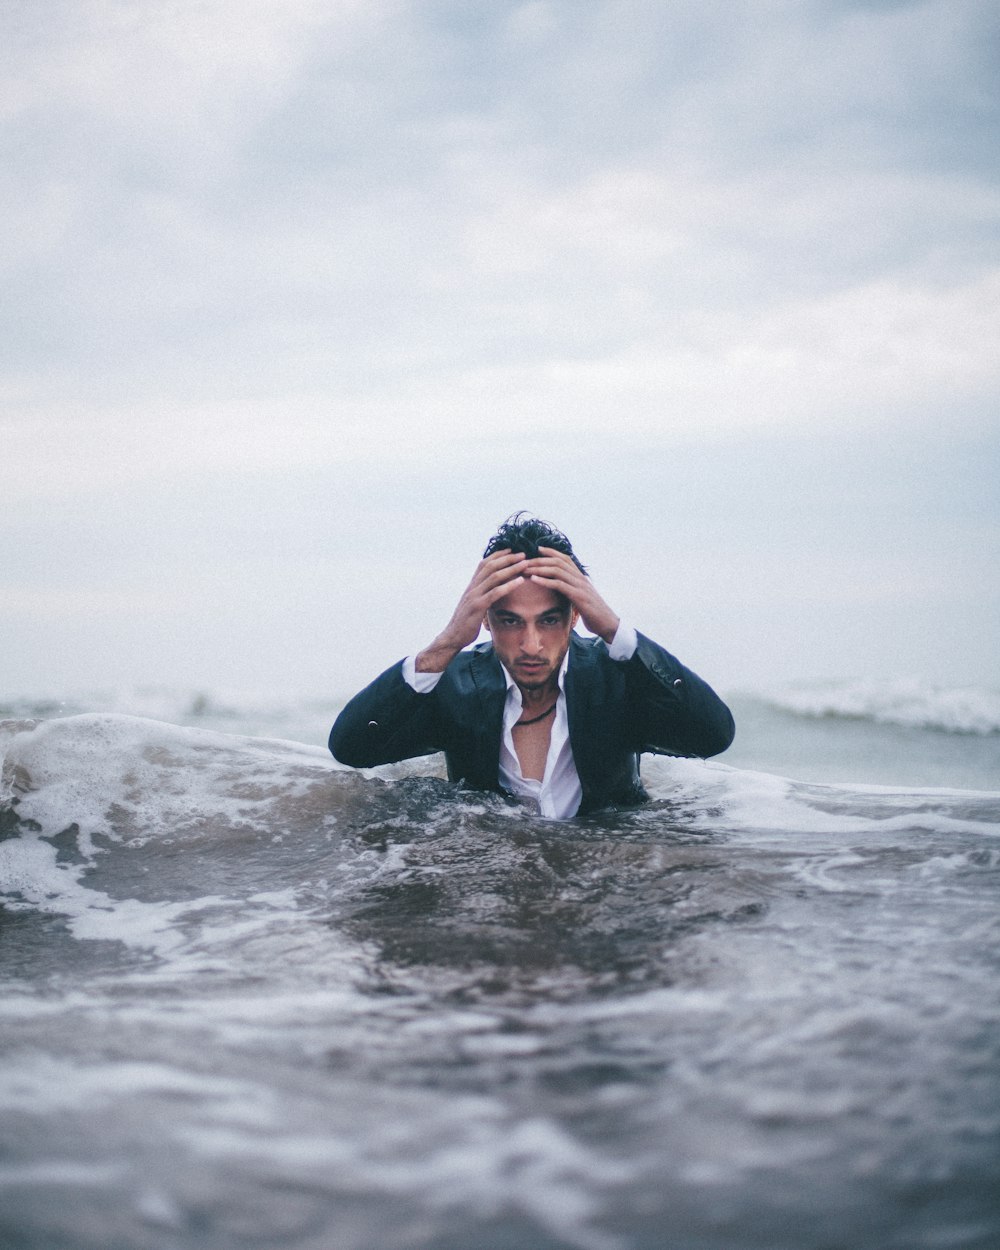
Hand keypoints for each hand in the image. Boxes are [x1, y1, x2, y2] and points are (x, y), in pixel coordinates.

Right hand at [415, 550, 526, 671]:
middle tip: (523, 554)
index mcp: (471, 586)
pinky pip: (495, 593)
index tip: (511, 550)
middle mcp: (472, 587)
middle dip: (507, 558)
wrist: (453, 637)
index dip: (498, 555)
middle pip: (490, 566)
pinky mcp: (478, 607)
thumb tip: (494, 592)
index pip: (484, 564)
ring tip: (525, 564)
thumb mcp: (474, 605)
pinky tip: (520, 581)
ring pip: (494, 576)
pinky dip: (509, 585)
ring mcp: (474, 596)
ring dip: (511, 568)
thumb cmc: (465, 623)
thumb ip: (482, 596)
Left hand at [524, 547, 620, 643]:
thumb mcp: (581, 599)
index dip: (551, 552)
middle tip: (524, 561)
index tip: (537, 549)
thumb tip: (560, 590)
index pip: (565, 559)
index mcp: (580, 578)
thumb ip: (571, 591)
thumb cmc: (593, 613)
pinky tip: (534, 580)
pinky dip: (545, 581)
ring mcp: (580, 586)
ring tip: (526, 569)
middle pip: (558, 562)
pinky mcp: (579, 596)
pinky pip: (559, 585)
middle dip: (540, 560)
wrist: (608, 624)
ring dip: (540, 569)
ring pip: (558, 571)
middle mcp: (580, 578)